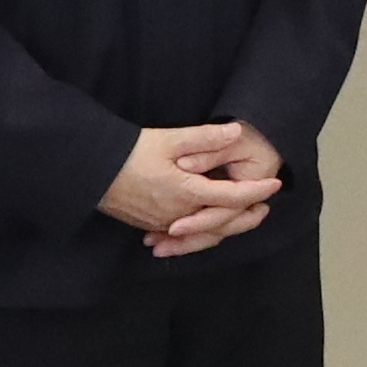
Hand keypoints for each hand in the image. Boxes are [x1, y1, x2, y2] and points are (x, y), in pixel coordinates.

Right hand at [102, 122, 283, 259]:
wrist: (91, 171)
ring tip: (241, 215)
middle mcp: (179, 214)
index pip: (232, 196)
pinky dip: (200, 232)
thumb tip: (235, 131)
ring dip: (225, 226)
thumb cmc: (129, 152)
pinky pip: (183, 235)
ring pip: (203, 232)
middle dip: (247, 216)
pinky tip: (204, 226)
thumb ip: (205, 137)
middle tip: (265, 206)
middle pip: (222, 223)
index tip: (276, 184)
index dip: (257, 191)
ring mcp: (164, 223)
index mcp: (188, 193)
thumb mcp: (169, 139)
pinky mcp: (151, 225)